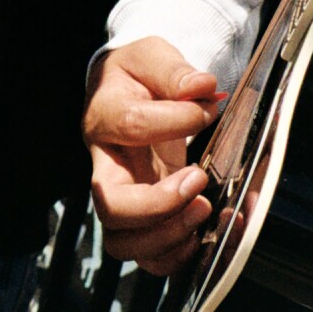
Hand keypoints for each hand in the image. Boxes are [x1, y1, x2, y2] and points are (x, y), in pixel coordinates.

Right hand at [84, 37, 221, 274]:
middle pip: (110, 204)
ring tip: (205, 210)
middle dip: (159, 204)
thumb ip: (174, 71)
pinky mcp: (141, 218)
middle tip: (199, 182)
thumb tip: (202, 87)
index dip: (173, 121)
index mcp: (105, 117)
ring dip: (169, 235)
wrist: (126, 93)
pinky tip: (208, 234)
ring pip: (123, 241)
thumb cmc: (138, 76)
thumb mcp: (152, 56)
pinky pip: (149, 255)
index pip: (130, 125)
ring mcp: (121, 196)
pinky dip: (178, 255)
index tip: (206, 110)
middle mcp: (104, 164)